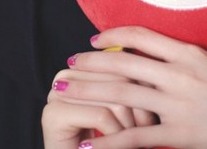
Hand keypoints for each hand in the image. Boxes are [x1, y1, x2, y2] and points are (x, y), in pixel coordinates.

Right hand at [42, 55, 156, 148]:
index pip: (125, 65)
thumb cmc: (103, 144)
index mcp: (82, 68)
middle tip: (144, 132)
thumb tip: (153, 75)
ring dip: (127, 126)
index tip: (150, 117)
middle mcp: (67, 75)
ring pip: (114, 98)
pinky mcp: (54, 114)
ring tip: (128, 141)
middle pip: (121, 79)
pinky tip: (110, 147)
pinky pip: (101, 115)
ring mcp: (57, 94)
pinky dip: (115, 136)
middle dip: (139, 110)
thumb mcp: (120, 111)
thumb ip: (130, 87)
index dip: (143, 91)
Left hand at [52, 26, 206, 148]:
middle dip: (89, 64)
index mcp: (193, 52)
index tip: (94, 38)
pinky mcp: (183, 135)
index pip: (142, 37)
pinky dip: (108, 142)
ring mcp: (179, 105)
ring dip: (88, 92)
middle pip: (123, 64)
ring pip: (121, 94)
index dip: (113, 35)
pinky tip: (88, 146)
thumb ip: (196, 62)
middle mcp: (180, 74)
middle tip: (65, 65)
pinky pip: (136, 139)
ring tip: (63, 91)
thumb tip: (173, 59)